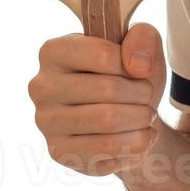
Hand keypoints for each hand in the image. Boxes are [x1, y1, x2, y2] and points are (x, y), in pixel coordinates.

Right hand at [28, 22, 164, 175]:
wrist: (124, 115)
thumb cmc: (127, 74)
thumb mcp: (141, 46)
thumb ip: (143, 38)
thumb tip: (137, 65)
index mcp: (54, 51)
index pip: (102, 55)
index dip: (133, 65)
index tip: (140, 70)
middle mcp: (41, 86)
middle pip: (107, 90)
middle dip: (141, 94)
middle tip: (148, 95)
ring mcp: (46, 122)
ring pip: (108, 121)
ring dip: (141, 119)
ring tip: (147, 116)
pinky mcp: (58, 152)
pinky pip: (107, 151)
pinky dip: (136, 144)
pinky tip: (141, 137)